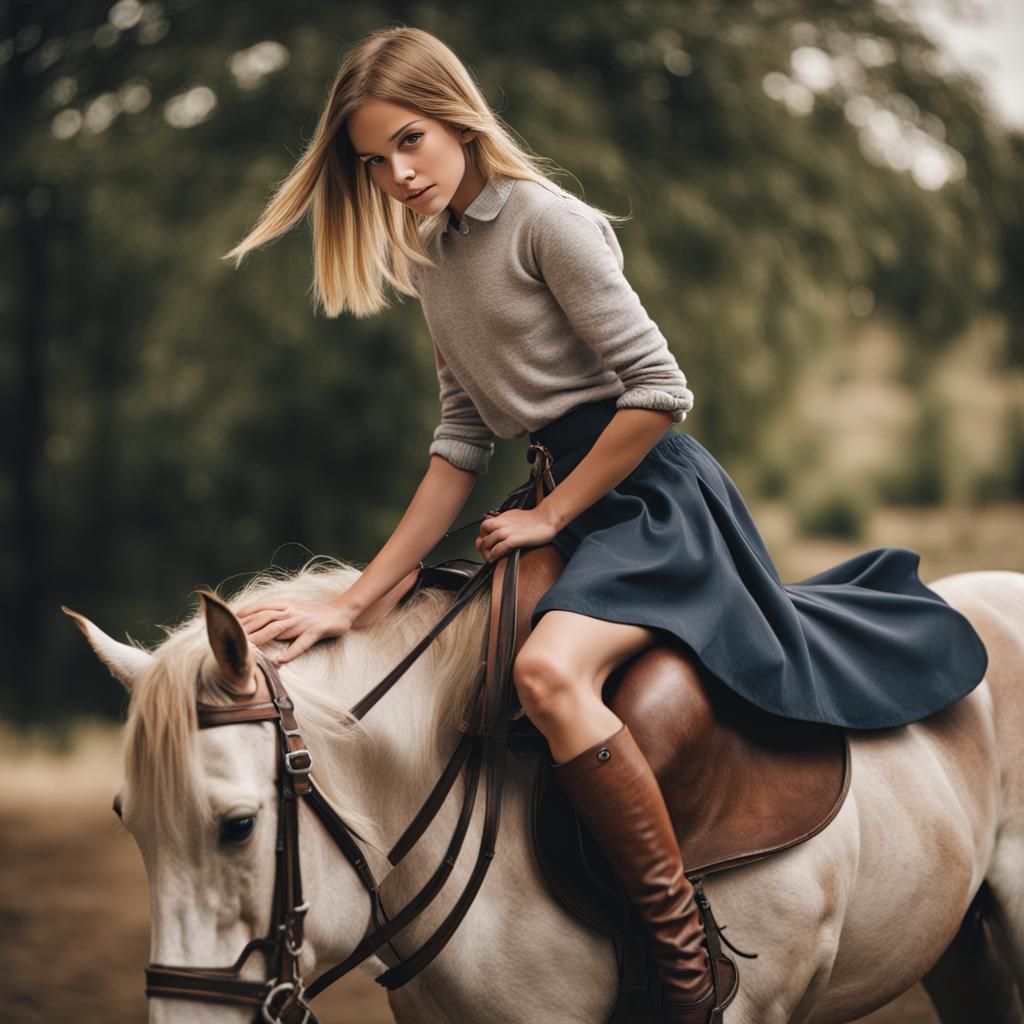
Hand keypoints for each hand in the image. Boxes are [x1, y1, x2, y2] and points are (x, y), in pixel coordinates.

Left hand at [235, 598, 356, 664]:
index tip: (227, 624)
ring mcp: (303, 621)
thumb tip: (254, 624)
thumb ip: (274, 615)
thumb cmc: (312, 614)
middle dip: (246, 628)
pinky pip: (302, 642)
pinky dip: (291, 651)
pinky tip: (281, 660)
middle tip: (230, 639)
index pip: (259, 609)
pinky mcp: (316, 631)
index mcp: (284, 605)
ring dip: (262, 638)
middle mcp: (291, 612)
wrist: (340, 612)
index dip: (243, 616)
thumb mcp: (291, 610)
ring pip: (278, 629)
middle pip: (264, 618)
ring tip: (249, 650)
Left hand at [475, 506, 557, 561]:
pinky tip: (496, 557)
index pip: (485, 524)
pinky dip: (495, 553)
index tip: (486, 542)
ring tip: (490, 556)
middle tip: (485, 550)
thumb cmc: (536, 519)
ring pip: (488, 540)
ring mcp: (508, 530)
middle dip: (482, 541)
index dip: (483, 534)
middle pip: (483, 530)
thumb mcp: (516, 516)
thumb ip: (507, 522)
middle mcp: (503, 522)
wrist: (548, 519)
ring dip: (486, 550)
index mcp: (503, 517)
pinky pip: (499, 547)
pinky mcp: (514, 539)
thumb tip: (501, 530)